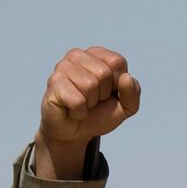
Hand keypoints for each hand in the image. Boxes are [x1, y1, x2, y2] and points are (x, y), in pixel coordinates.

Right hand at [34, 46, 140, 179]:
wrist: (75, 133)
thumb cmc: (98, 114)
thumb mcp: (125, 106)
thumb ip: (133, 92)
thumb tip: (126, 78)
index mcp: (96, 55)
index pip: (117, 62)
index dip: (118, 84)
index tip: (109, 92)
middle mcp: (77, 55)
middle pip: (104, 73)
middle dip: (103, 94)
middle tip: (93, 101)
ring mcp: (62, 67)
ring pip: (90, 85)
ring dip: (90, 103)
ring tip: (82, 104)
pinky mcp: (53, 84)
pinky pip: (77, 100)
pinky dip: (79, 112)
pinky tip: (72, 110)